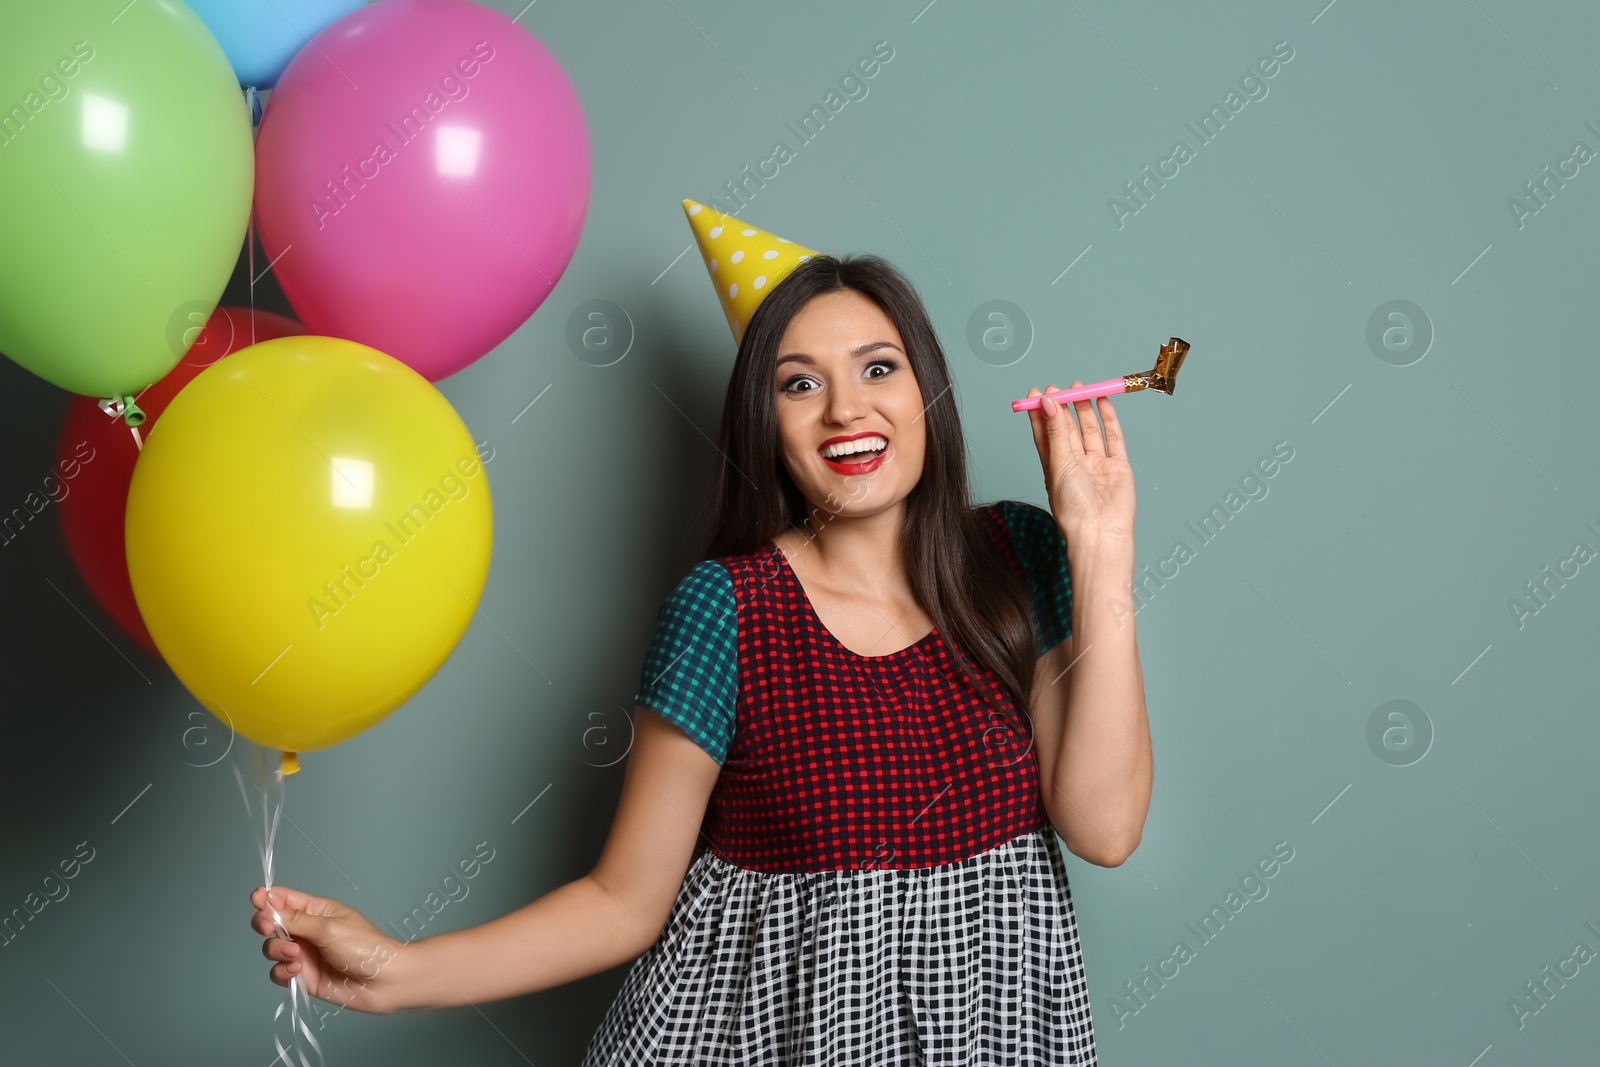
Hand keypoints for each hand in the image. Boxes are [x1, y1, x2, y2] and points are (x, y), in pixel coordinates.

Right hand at [249, 885, 402, 1014]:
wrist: (382, 982)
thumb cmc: (365, 947)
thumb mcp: (328, 928)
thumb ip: (295, 920)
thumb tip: (268, 904)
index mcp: (317, 910)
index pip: (284, 900)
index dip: (266, 899)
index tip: (256, 901)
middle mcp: (307, 930)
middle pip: (271, 924)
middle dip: (265, 924)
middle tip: (268, 927)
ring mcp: (304, 954)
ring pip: (272, 948)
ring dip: (277, 950)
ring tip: (295, 954)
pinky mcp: (303, 977)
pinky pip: (279, 973)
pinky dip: (282, 971)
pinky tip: (297, 970)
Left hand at [1025, 381, 1135, 546]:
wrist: (1101, 532)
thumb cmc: (1074, 508)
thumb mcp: (1059, 464)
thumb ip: (1056, 432)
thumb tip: (1048, 403)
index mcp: (1053, 467)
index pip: (1045, 434)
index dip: (1040, 413)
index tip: (1036, 393)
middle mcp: (1074, 465)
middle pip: (1067, 429)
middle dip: (1062, 407)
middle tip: (1058, 387)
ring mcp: (1096, 464)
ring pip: (1089, 430)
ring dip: (1083, 409)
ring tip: (1079, 388)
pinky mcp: (1117, 466)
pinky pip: (1113, 438)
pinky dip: (1108, 419)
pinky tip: (1102, 402)